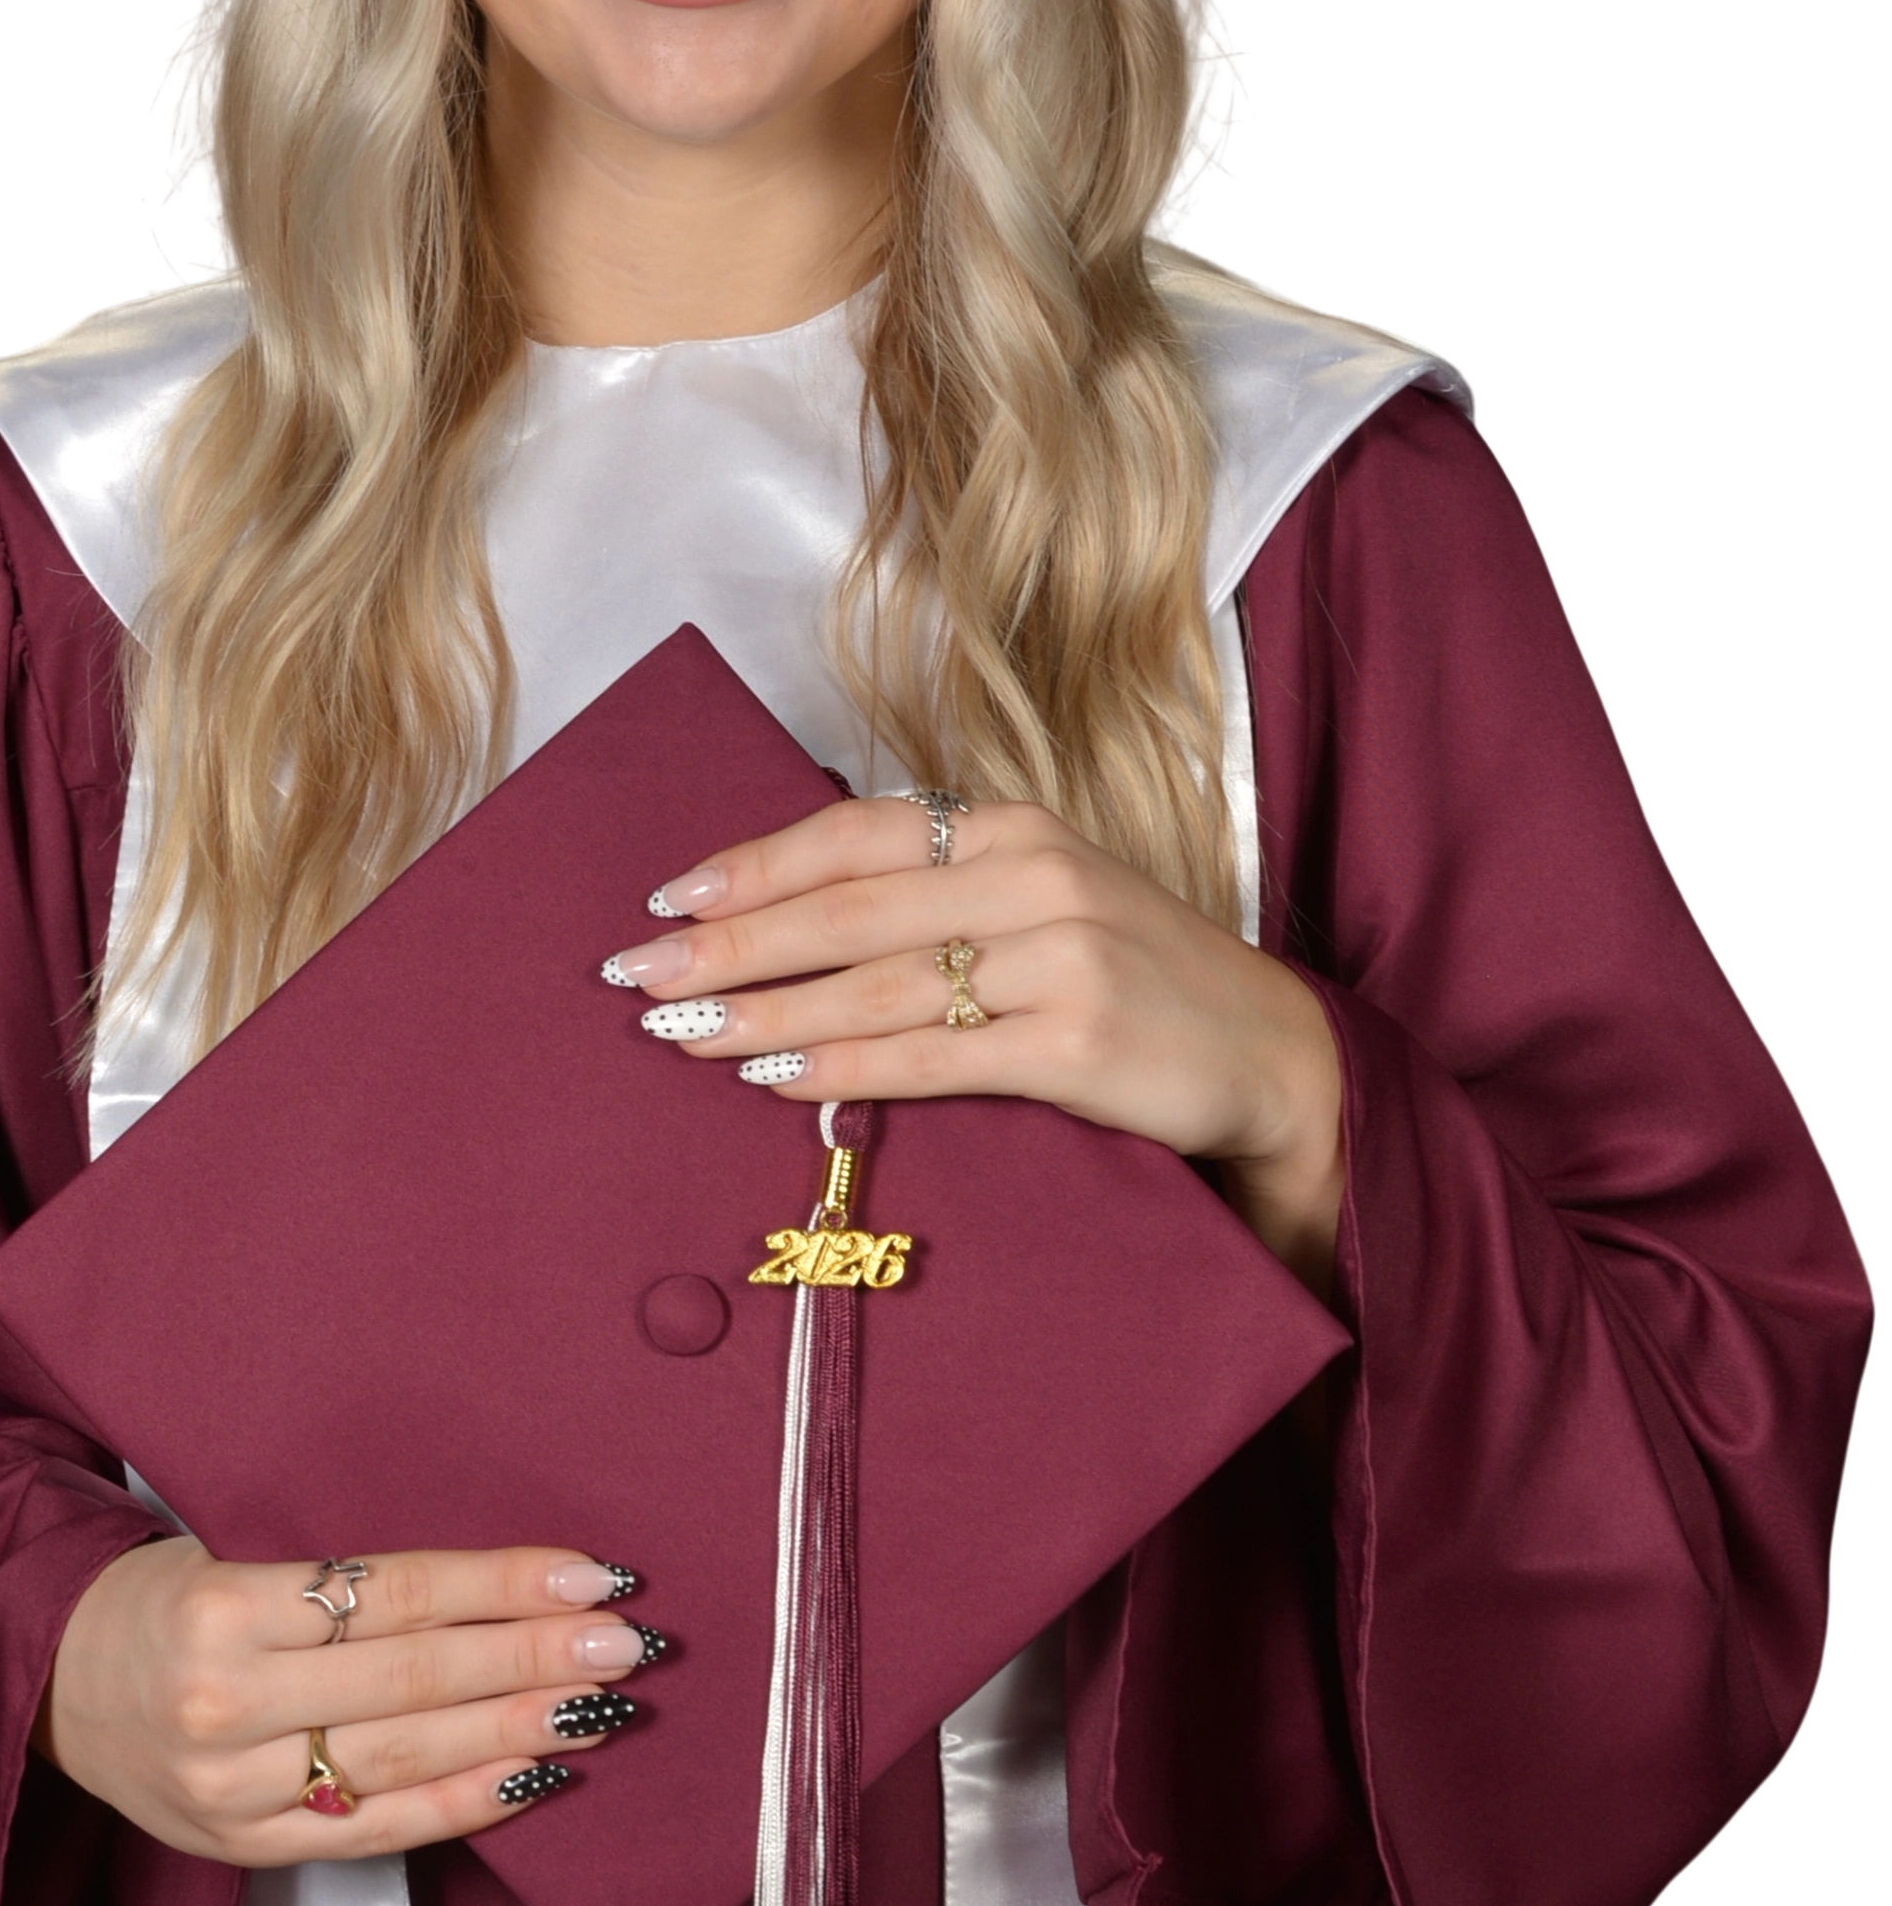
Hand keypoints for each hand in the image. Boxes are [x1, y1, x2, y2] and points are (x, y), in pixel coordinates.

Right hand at [36, 1539, 658, 1865]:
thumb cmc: (161, 1596)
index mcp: (224, 1604)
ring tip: (599, 1703)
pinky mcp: (245, 1844)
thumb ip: (342, 1572)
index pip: (397, 1592)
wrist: (51, 1680)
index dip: (501, 1583)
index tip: (587, 1573)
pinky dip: (464, 1803)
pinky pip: (377, 1828)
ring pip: (406, 1757)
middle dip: (533, 1655)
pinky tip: (533, 1774)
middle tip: (625, 1640)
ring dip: (517, 1726)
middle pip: (415, 1677)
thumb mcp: (231, 1549)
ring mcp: (235, 1787)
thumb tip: (491, 1572)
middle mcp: (229, 1702)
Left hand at [615, 794, 1345, 1293]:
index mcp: (1011, 826)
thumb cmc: (1130, 976)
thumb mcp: (1040, 901)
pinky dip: (844, 1066)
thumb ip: (935, 897)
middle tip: (638, 978)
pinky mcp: (1076, 1043)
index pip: (853, 833)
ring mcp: (1060, 956)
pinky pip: (932, 1056)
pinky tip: (777, 1079)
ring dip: (766, 1011)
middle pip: (846, 909)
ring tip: (685, 1035)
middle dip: (730, 944)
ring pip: (877, 983)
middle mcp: (1032, 874)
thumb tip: (786, 922)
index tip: (666, 900)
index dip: (753, 865)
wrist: (1268, 1052)